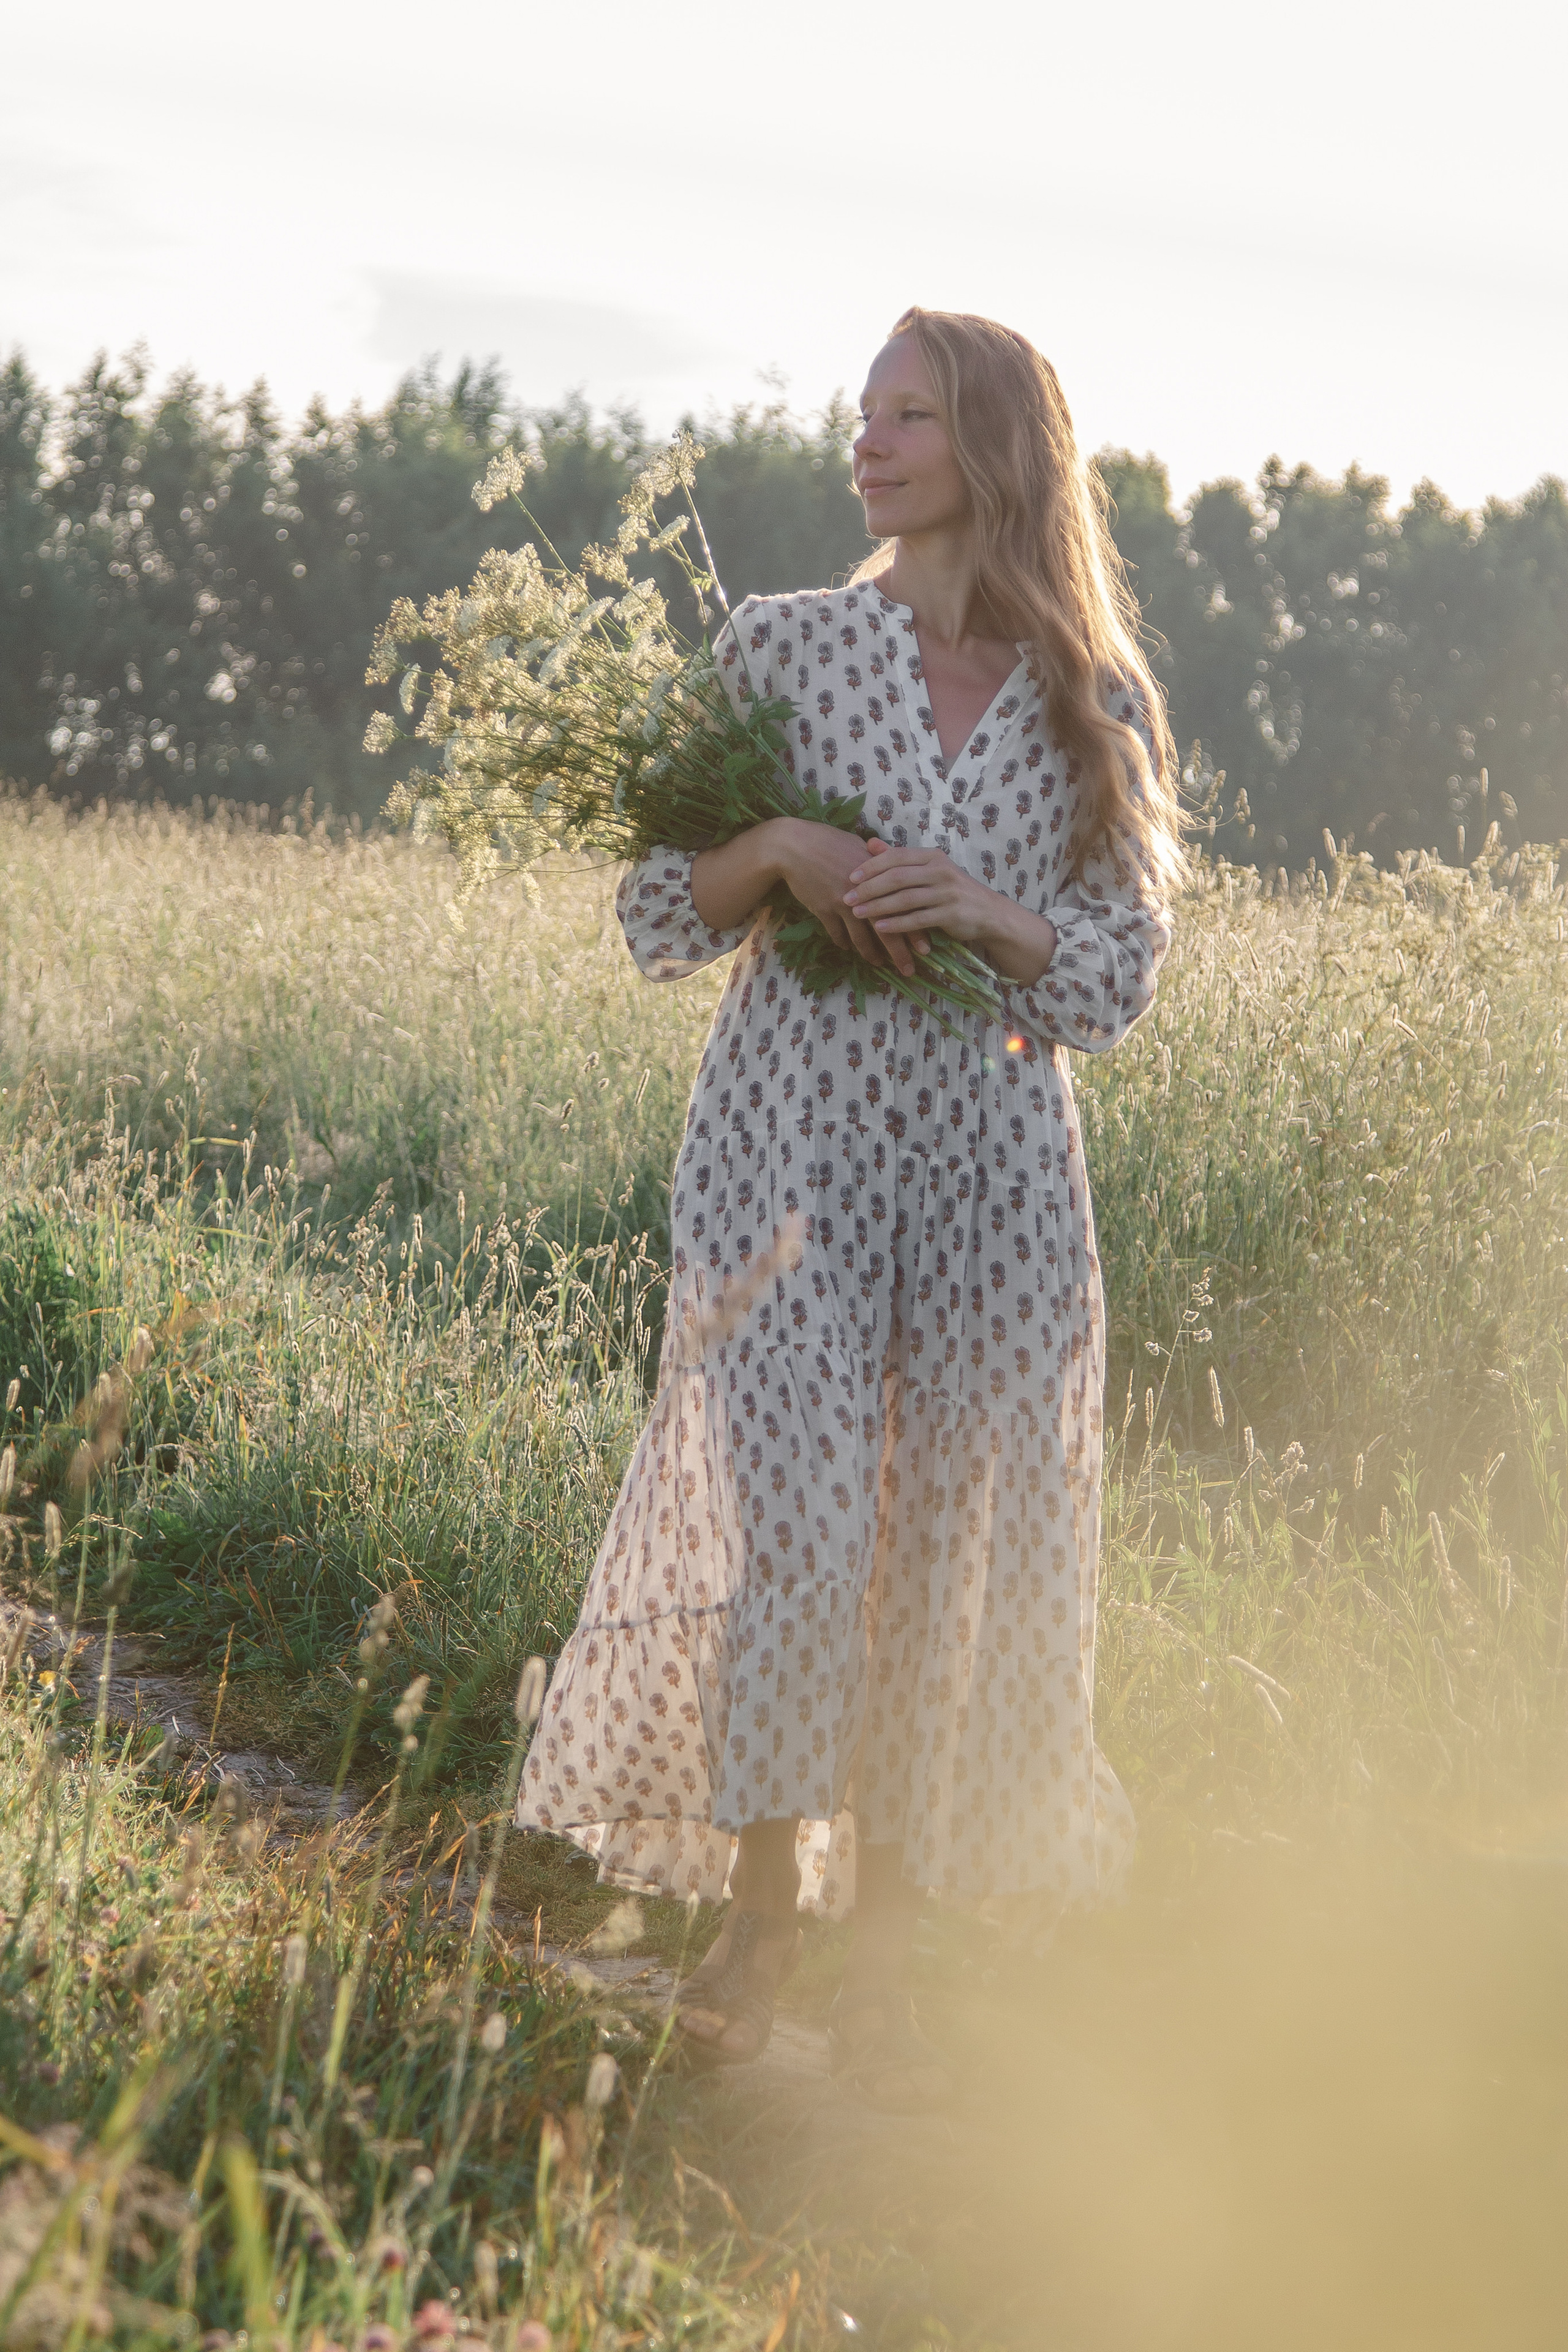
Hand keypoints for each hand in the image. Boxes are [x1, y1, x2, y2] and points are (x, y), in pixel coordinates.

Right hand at [770, 821, 925, 975]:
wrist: (795, 846)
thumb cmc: (829, 841)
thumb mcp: (859, 847)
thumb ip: (879, 863)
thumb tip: (895, 868)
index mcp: (878, 876)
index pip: (903, 908)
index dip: (915, 929)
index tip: (925, 947)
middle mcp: (864, 893)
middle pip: (886, 928)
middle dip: (899, 952)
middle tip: (909, 970)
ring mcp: (843, 903)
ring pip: (860, 937)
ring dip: (871, 953)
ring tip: (879, 964)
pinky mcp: (823, 910)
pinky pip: (837, 933)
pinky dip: (844, 943)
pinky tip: (848, 949)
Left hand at [843, 840, 1057, 987]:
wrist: (988, 912)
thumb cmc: (951, 890)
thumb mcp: (928, 869)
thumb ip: (899, 859)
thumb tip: (869, 843)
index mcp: (932, 856)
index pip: (896, 857)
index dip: (871, 866)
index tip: (850, 876)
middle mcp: (940, 871)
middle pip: (897, 877)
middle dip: (869, 888)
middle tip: (847, 897)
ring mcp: (946, 893)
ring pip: (905, 899)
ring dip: (878, 907)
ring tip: (857, 913)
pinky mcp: (950, 914)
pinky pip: (917, 919)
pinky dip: (897, 924)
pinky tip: (879, 928)